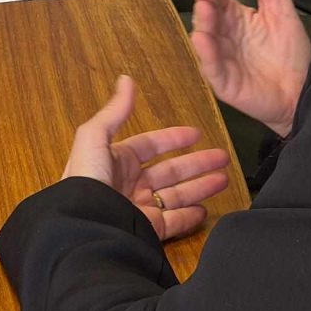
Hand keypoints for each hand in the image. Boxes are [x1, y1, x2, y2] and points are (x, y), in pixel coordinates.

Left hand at [61, 75, 229, 241]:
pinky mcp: (147, 230)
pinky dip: (190, 217)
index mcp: (115, 161)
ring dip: (200, 187)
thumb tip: (126, 79)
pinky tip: (206, 210)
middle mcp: (128, 184)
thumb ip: (114, 112)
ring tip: (224, 179)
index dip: (173, 139)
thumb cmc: (88, 179)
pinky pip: (174, 222)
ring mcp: (139, 208)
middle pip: (169, 171)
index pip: (149, 146)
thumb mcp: (95, 138)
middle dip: (196, 163)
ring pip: (176, 195)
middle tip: (223, 157)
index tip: (197, 134)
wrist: (85, 226)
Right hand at [189, 0, 310, 137]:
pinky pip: (210, 66)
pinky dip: (205, 53)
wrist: (306, 91)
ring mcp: (221, 58)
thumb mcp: (280, 8)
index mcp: (236, 18)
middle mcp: (224, 36)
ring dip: (202, 22)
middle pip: (208, 14)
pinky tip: (203, 39)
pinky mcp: (224, 81)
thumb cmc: (291, 53)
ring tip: (205, 8)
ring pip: (205, 37)